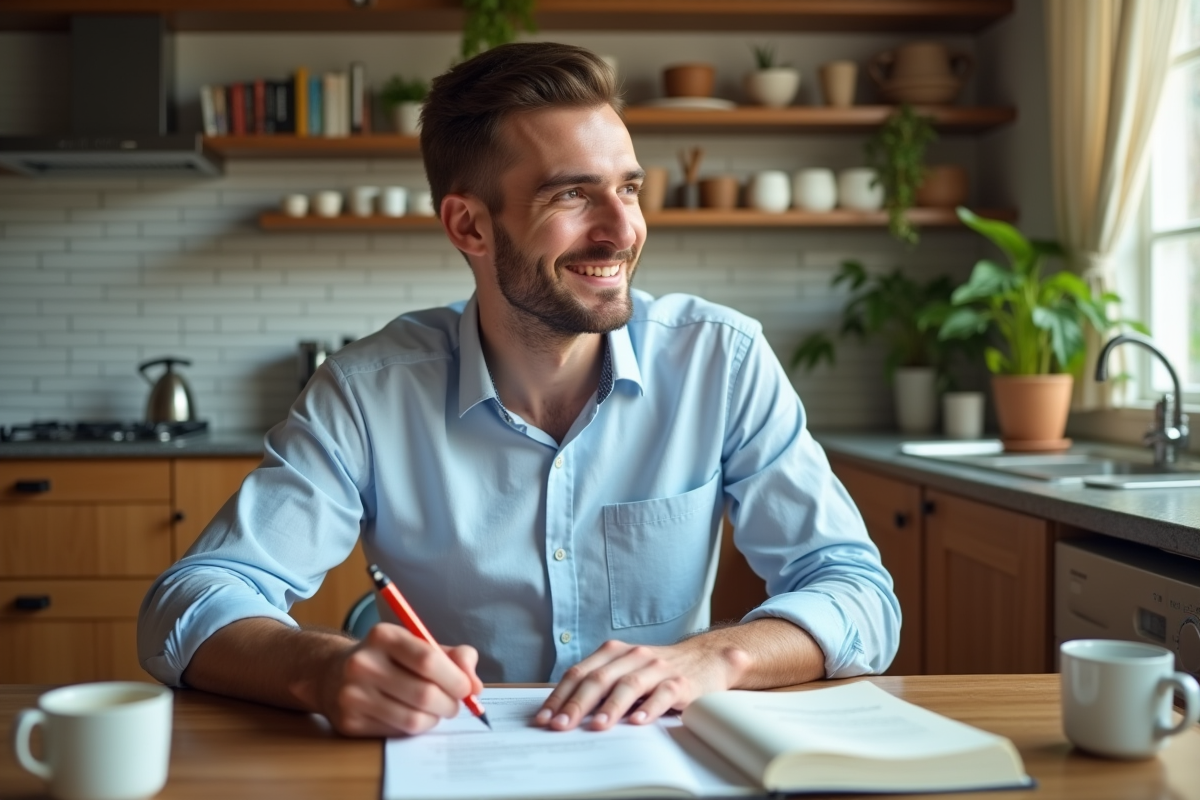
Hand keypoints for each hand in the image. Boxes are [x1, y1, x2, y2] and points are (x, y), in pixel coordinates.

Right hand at [313, 622, 482, 736]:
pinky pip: (397, 732)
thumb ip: (452, 657)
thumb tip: (476, 685)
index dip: (456, 678)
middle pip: (424, 694)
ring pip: (413, 719)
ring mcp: (352, 695)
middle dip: (450, 704)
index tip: (467, 688)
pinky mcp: (349, 722)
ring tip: (436, 711)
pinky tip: (412, 716)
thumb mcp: (417, 644)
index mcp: (383, 636)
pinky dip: (414, 728)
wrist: (332, 674)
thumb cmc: (387, 659)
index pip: (428, 660)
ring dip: (435, 719)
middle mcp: (363, 663)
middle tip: (455, 704)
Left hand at [534, 637, 747, 731]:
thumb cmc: (657, 669)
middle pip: (599, 678)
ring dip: (610, 706)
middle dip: (576, 703)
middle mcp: (633, 656)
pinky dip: (650, 707)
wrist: (706, 658)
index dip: (560, 695)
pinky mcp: (681, 682)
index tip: (544, 717)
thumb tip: (563, 712)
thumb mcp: (626, 669)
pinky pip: (663, 694)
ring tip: (597, 726)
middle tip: (561, 725)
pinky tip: (638, 722)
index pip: (580, 673)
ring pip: (629, 684)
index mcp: (614, 652)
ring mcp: (657, 668)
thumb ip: (600, 684)